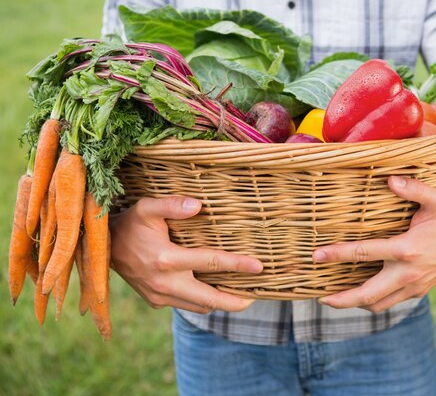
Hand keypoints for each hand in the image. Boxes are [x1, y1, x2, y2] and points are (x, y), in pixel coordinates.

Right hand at [109, 196, 262, 313]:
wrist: (100, 248)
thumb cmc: (129, 223)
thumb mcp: (147, 208)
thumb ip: (172, 205)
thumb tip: (198, 205)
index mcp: (166, 259)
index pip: (211, 262)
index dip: (237, 265)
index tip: (259, 267)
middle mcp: (165, 282)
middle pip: (209, 299)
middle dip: (234, 302)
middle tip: (254, 299)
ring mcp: (160, 296)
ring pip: (199, 306)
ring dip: (219, 302)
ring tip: (238, 294)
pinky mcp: (156, 301)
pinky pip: (186, 305)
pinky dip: (202, 301)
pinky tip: (213, 291)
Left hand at [312, 174, 435, 312]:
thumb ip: (413, 188)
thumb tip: (390, 179)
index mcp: (407, 249)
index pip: (364, 253)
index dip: (337, 255)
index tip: (316, 256)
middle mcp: (408, 273)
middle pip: (367, 294)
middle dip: (342, 300)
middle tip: (320, 299)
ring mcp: (414, 286)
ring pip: (379, 304)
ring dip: (355, 304)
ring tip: (335, 299)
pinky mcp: (418, 291)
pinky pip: (390, 302)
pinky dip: (373, 301)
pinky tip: (361, 293)